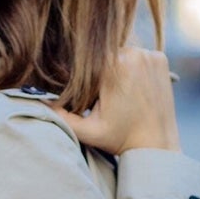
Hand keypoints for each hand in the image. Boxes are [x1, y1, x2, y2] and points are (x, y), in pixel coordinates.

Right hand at [45, 48, 180, 154]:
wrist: (157, 146)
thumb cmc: (121, 140)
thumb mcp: (87, 131)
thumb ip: (60, 116)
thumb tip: (37, 101)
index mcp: (114, 65)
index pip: (88, 63)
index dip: (86, 82)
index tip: (91, 101)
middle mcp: (134, 52)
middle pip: (104, 57)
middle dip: (101, 76)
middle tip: (105, 101)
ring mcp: (151, 54)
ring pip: (120, 55)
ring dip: (116, 71)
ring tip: (121, 97)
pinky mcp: (161, 58)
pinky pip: (138, 57)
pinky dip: (133, 70)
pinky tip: (134, 90)